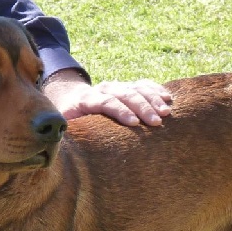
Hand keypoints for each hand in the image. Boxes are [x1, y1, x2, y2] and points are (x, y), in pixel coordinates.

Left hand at [43, 70, 171, 126]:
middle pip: (125, 94)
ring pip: (137, 88)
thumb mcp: (63, 126)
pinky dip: (156, 91)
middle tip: (156, 122)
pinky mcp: (127, 87)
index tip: (134, 123)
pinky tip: (169, 98)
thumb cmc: (69, 120)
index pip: (106, 102)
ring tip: (166, 112)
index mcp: (87, 99)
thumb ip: (65, 133)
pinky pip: (144, 85)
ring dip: (153, 99)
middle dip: (142, 107)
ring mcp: (116, 87)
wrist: (71, 99)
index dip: (120, 111)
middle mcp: (103, 89)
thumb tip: (63, 144)